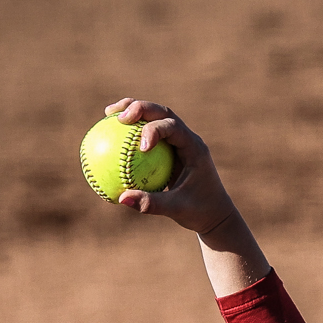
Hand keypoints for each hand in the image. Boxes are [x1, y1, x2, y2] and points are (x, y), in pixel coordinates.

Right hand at [101, 99, 269, 294]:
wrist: (214, 214)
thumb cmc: (200, 212)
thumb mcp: (177, 210)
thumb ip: (151, 204)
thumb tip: (121, 199)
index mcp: (194, 148)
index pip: (173, 128)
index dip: (154, 130)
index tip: (140, 147)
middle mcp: (187, 139)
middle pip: (162, 112)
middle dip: (140, 108)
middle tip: (117, 116)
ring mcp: (178, 142)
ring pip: (155, 117)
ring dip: (133, 111)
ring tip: (108, 114)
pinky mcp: (169, 149)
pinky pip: (149, 135)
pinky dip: (131, 132)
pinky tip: (108, 137)